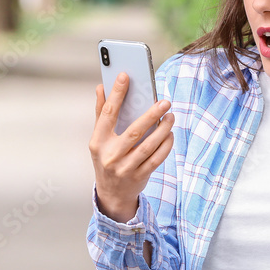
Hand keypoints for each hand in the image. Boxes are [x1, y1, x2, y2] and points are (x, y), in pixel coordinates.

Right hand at [90, 72, 174, 222]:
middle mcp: (110, 155)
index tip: (125, 76)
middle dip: (151, 114)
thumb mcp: (99, 138)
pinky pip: (156, 159)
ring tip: (171, 116)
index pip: (108, 113)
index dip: (116, 94)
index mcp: (98, 141)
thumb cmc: (106, 158)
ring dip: (163, 130)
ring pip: (148, 145)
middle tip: (164, 102)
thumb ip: (101, 113)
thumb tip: (101, 87)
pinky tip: (170, 134)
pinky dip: (166, 146)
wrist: (111, 193)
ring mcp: (125, 168)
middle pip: (134, 131)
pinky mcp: (139, 176)